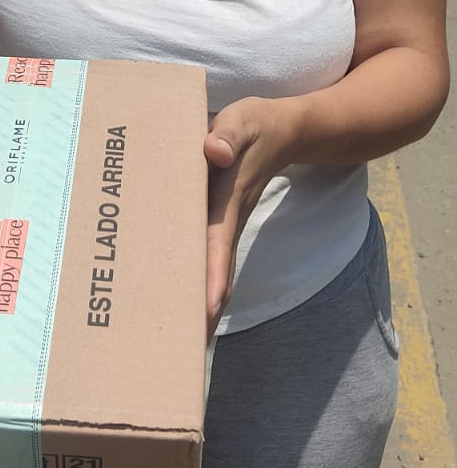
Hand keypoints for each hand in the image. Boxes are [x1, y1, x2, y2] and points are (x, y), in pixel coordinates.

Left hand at [204, 97, 300, 337]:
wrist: (284, 131)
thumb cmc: (256, 125)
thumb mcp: (243, 120)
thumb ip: (228, 134)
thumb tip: (215, 152)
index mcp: (228, 198)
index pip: (218, 241)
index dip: (214, 273)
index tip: (210, 307)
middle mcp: (227, 218)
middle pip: (215, 269)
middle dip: (206, 307)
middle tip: (190, 347)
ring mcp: (225, 222)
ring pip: (213, 268)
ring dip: (202, 301)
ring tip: (185, 341)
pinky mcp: (219, 220)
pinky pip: (208, 254)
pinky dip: (200, 279)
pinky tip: (182, 299)